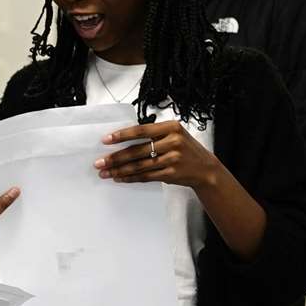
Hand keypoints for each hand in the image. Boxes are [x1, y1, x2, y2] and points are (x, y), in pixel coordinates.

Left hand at [99, 121, 224, 188]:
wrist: (206, 168)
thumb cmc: (186, 149)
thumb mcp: (174, 134)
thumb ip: (154, 135)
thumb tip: (123, 140)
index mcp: (171, 127)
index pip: (141, 131)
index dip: (121, 136)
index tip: (106, 140)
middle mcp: (173, 142)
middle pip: (137, 150)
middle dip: (115, 157)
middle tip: (99, 162)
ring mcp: (172, 159)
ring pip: (139, 165)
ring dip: (119, 170)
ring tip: (105, 172)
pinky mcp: (171, 173)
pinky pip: (146, 176)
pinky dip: (131, 177)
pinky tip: (120, 177)